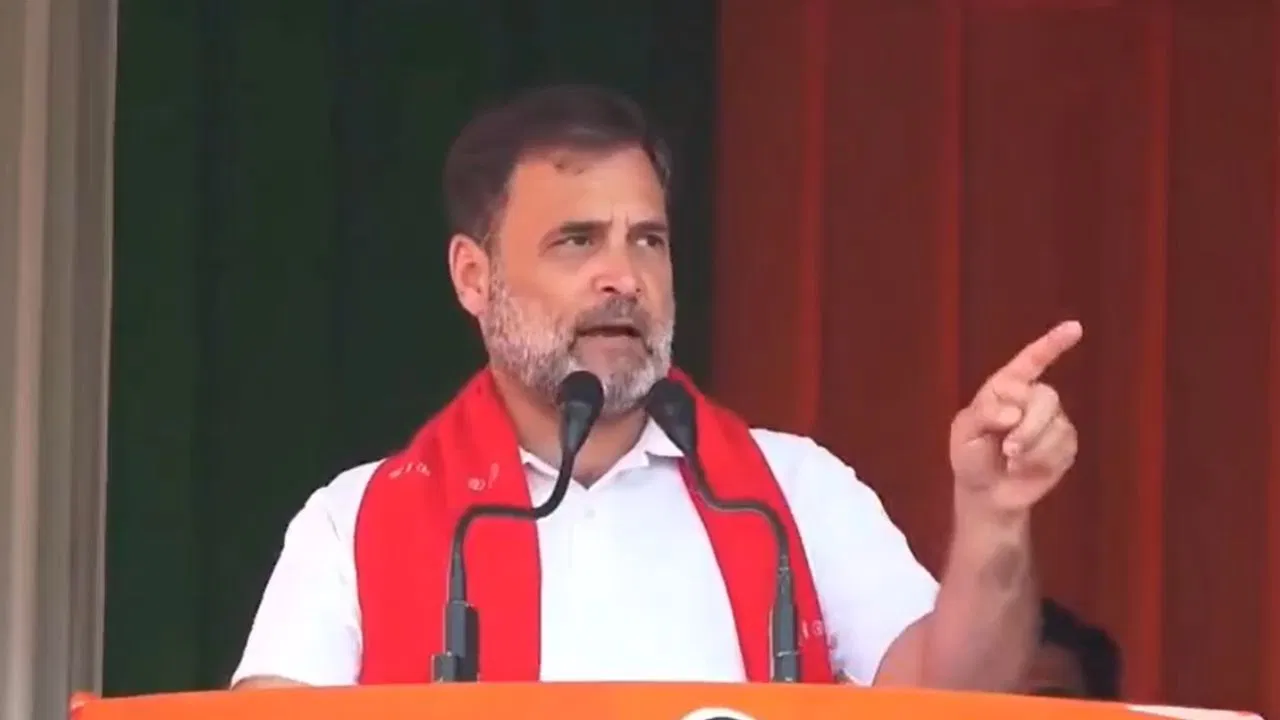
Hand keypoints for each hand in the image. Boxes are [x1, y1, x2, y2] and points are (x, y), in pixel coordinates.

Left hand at [949, 321, 1082, 516]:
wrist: (986, 492)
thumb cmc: (970, 455)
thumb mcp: (964, 434)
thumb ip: (983, 416)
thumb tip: (1013, 412)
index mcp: (1005, 387)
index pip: (1030, 361)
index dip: (1052, 344)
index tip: (1075, 328)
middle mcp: (1032, 398)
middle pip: (1046, 398)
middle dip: (1029, 427)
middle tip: (1009, 448)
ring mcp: (1053, 420)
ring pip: (1057, 426)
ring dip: (1033, 448)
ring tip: (1011, 461)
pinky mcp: (1065, 445)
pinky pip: (1064, 447)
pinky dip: (1042, 461)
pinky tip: (1024, 467)